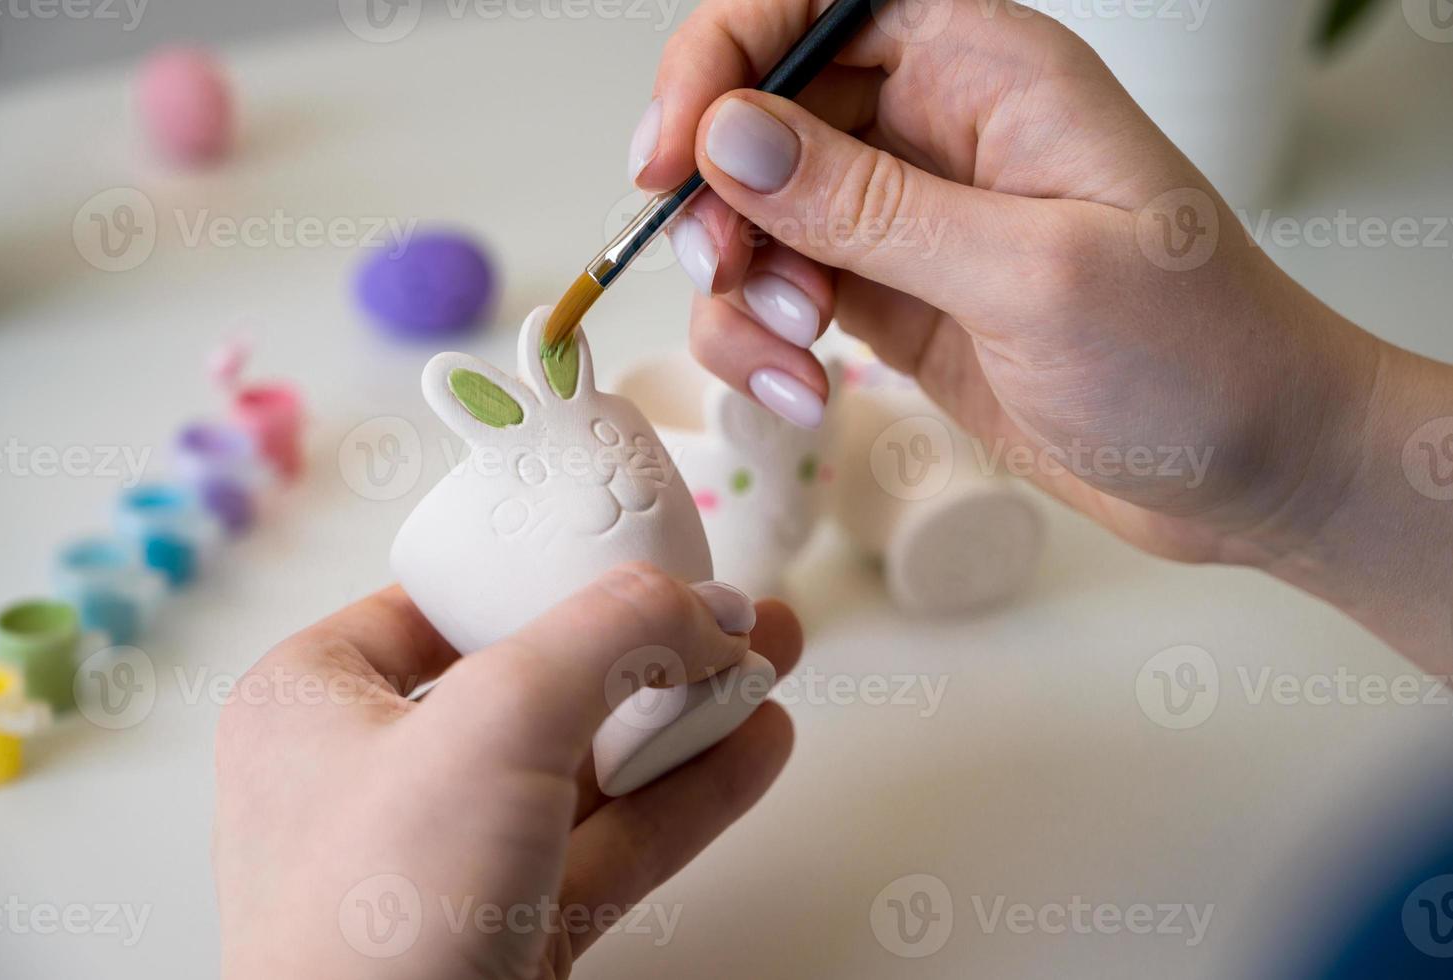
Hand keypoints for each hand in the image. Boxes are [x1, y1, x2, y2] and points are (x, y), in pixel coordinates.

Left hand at [214, 565, 800, 977]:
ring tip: (768, 662)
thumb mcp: (494, 722)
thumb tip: (696, 606)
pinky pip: (612, 839)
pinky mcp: (512, 928)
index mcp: (316, 704)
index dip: (547, 573)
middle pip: (537, 679)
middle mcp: (376, 778)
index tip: (634, 554)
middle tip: (729, 609)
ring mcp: (448, 861)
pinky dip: (686, 793)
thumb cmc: (375, 921)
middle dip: (647, 644)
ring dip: (683, 714)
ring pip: (587, 762)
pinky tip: (754, 748)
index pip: (442, 604)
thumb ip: (606, 636)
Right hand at [633, 0, 1452, 664]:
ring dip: (740, 288)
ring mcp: (908, 220)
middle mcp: (935, 130)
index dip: (722, 59)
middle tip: (732, 277)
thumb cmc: (1197, 356)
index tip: (672, 155)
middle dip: (722, 201)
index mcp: (986, 70)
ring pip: (759, 216)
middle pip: (761, 116)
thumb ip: (873, 206)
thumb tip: (730, 137)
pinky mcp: (894, 299)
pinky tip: (805, 389)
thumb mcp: (1032, 275)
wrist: (1252, 469)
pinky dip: (764, 341)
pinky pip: (784, 294)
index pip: (813, 8)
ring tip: (795, 357)